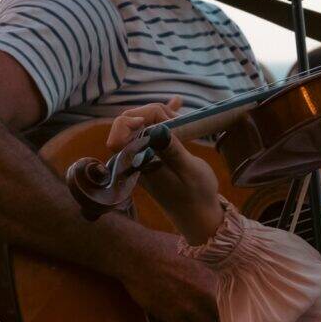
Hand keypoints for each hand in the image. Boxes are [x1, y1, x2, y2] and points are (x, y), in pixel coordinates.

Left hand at [105, 99, 224, 244]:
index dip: (137, 117)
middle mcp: (136, 158)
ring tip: (184, 117)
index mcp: (138, 162)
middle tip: (179, 118)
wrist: (199, 216)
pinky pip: (153, 133)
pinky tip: (177, 104)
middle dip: (153, 113)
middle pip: (131, 123)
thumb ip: (172, 149)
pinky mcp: (154, 157)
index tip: (162, 117)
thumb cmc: (196, 196)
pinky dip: (164, 119)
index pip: (121, 130)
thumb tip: (159, 128)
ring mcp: (144, 157)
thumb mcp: (189, 171)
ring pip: (143, 125)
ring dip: (162, 116)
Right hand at [119, 234, 220, 321]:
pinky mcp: (172, 315)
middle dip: (212, 314)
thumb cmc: (162, 246)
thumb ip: (206, 263)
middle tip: (201, 310)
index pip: (230, 298)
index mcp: (214, 275)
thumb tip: (213, 266)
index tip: (215, 301)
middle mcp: (206, 292)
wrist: (137, 254)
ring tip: (188, 314)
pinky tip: (174, 316)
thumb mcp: (192, 249)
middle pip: (220, 314)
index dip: (222, 301)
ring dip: (198, 321)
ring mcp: (190, 305)